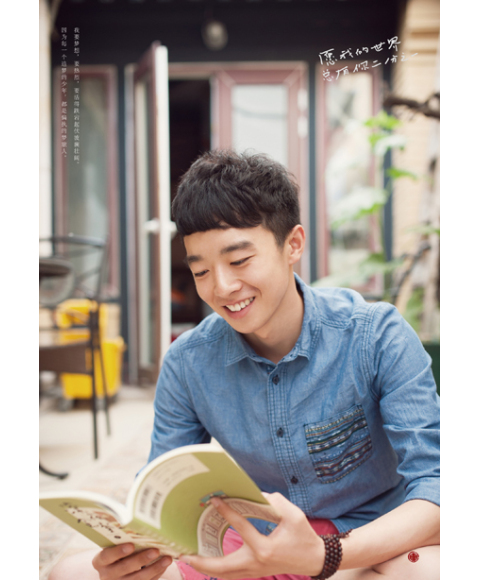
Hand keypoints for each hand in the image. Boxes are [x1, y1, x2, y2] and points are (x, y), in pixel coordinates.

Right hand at [92, 543, 172, 579]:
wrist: (116, 571)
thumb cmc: (117, 550)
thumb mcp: (114, 544)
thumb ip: (122, 536)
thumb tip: (137, 518)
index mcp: (100, 561)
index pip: (106, 556)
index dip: (118, 551)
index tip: (131, 545)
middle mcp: (107, 575)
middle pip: (124, 568)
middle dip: (141, 559)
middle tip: (155, 550)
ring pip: (137, 579)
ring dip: (154, 568)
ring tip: (167, 559)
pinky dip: (156, 573)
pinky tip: (165, 565)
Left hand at [180, 493, 324, 578]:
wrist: (314, 559)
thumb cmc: (304, 537)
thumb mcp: (294, 515)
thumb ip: (275, 502)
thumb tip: (254, 494)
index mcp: (264, 548)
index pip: (240, 527)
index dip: (227, 511)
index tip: (215, 500)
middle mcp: (255, 563)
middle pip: (221, 568)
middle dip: (200, 562)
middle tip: (182, 553)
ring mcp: (254, 571)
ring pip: (224, 575)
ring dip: (205, 568)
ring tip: (188, 557)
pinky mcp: (255, 572)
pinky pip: (230, 574)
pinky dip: (216, 569)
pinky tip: (206, 560)